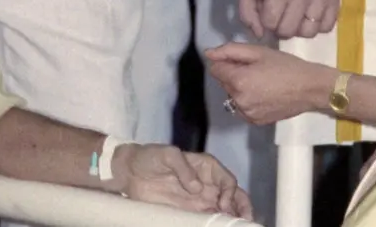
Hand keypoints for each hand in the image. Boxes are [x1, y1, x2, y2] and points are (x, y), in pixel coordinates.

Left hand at [114, 144, 253, 219]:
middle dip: (242, 207)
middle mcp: (207, 184)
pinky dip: (215, 224)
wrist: (129, 172)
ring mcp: (199, 200)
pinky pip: (206, 219)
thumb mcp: (167, 155)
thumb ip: (183, 168)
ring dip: (232, 218)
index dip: (230, 193)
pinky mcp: (188, 212)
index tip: (223, 204)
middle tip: (246, 221)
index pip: (227, 180)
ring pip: (224, 210)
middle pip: (233, 196)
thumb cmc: (150, 157)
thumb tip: (197, 187)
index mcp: (206, 167)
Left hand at [207, 42, 335, 125]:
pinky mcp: (255, 121)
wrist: (310, 88)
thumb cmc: (286, 66)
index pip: (215, 69)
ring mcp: (246, 113)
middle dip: (234, 74)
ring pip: (232, 96)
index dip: (228, 62)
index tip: (245, 60)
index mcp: (237, 81)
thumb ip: (230, 50)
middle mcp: (238, 100)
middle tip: (258, 69)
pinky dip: (248, 100)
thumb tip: (208, 54)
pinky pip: (242, 108)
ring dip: (240, 88)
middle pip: (223, 83)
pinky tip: (265, 95)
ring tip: (263, 83)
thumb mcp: (259, 52)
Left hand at [239, 0, 339, 38]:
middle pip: (290, 31)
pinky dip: (318, 25)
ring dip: (301, 28)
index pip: (270, 23)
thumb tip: (259, 34)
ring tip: (298, 16)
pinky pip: (326, 26)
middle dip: (283, 28)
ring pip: (309, 32)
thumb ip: (247, 12)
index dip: (267, 22)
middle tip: (283, 17)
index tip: (270, 13)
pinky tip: (311, 15)